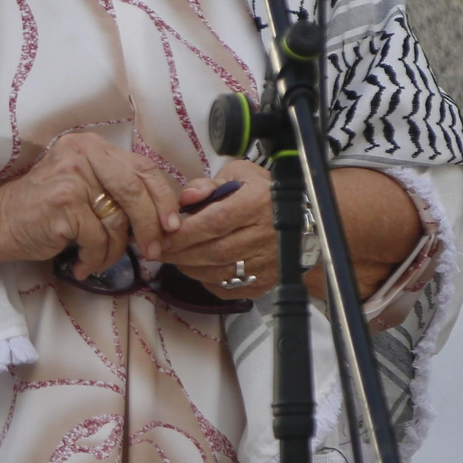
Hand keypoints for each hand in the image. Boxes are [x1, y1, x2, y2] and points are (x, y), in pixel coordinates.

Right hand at [0, 133, 183, 278]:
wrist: (0, 221)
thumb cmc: (48, 208)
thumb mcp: (85, 184)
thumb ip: (118, 188)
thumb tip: (165, 215)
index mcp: (93, 146)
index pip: (143, 168)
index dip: (163, 198)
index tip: (173, 224)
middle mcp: (83, 153)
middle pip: (135, 191)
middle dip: (150, 225)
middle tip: (155, 250)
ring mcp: (72, 177)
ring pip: (117, 220)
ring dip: (115, 250)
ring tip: (101, 259)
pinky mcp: (64, 203)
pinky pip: (98, 239)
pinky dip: (95, 259)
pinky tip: (83, 264)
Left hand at [159, 159, 276, 298]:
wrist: (300, 221)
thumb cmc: (262, 194)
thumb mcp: (238, 176)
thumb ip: (208, 184)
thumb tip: (186, 198)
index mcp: (257, 203)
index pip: (216, 221)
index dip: (187, 232)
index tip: (164, 236)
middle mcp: (265, 235)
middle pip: (216, 251)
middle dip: (182, 253)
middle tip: (161, 251)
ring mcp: (268, 262)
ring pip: (221, 272)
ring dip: (192, 268)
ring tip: (176, 259)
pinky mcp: (266, 281)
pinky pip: (231, 287)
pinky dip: (209, 281)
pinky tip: (199, 269)